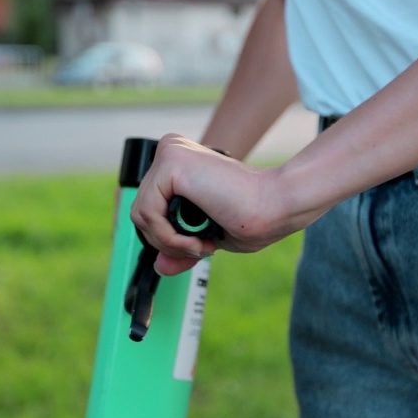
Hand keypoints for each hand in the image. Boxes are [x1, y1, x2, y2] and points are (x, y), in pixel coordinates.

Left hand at [130, 134, 310, 275]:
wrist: (275, 205)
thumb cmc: (251, 217)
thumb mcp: (205, 237)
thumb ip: (178, 246)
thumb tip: (157, 266)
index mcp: (179, 162)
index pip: (149, 207)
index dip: (167, 236)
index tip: (197, 245)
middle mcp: (172, 150)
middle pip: (141, 211)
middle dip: (168, 241)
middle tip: (202, 247)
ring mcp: (170, 152)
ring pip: (142, 214)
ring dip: (170, 242)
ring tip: (202, 244)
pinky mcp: (171, 161)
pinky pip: (148, 213)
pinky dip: (170, 237)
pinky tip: (197, 238)